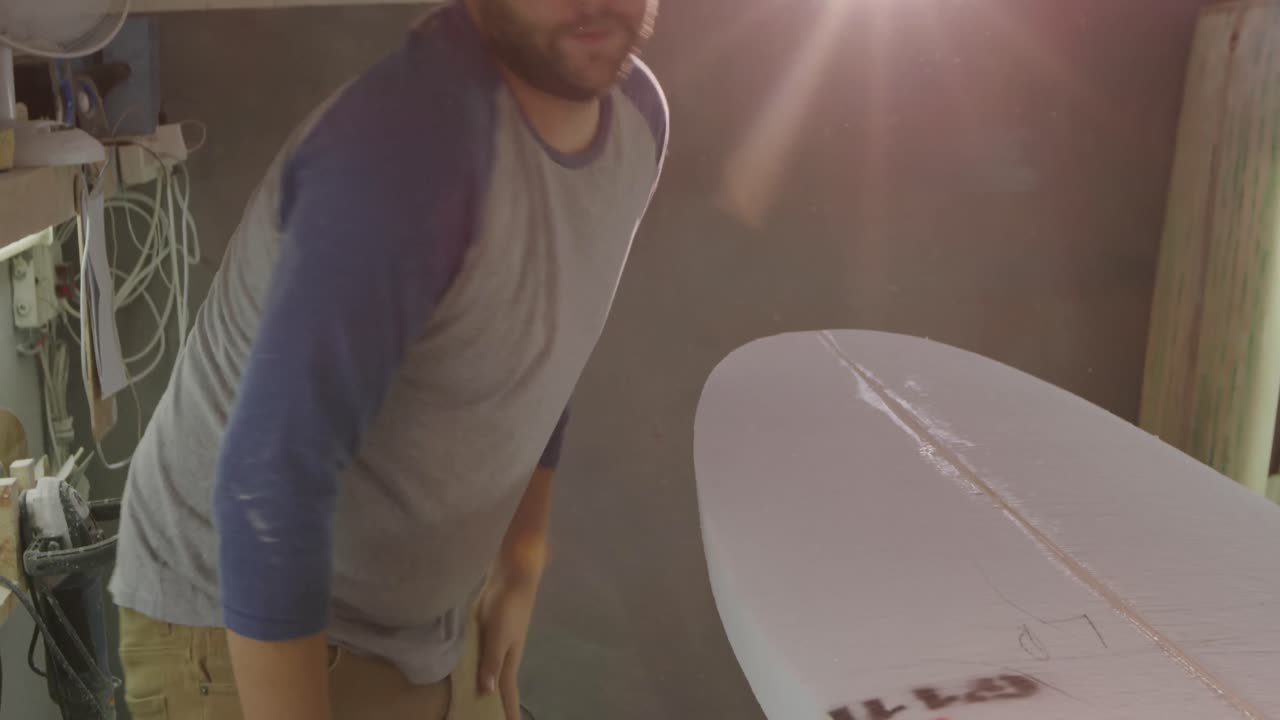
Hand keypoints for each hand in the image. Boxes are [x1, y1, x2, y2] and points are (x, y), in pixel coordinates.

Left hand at [477, 571, 539, 719]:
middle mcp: (502, 657)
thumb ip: (492, 664)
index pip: (508, 693)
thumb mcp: (500, 638)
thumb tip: (487, 693)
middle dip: (496, 704)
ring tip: (475, 703)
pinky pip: (479, 658)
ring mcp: (494, 645)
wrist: (511, 579)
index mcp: (508, 662)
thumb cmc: (509, 609)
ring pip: (488, 672)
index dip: (509, 711)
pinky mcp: (486, 633)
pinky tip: (465, 672)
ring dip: (484, 687)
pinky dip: (475, 669)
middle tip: (486, 717)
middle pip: (498, 686)